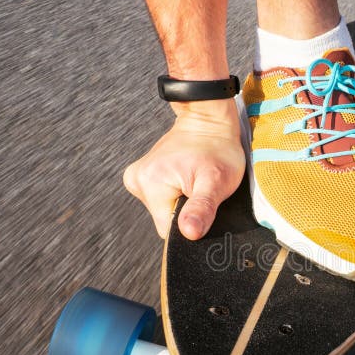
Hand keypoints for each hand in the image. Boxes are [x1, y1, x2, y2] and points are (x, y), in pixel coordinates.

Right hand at [124, 100, 245, 239]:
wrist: (209, 122)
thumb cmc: (218, 148)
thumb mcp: (217, 181)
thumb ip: (202, 208)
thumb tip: (189, 233)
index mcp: (150, 185)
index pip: (168, 230)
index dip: (189, 222)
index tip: (202, 204)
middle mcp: (137, 181)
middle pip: (166, 219)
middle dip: (187, 211)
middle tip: (201, 189)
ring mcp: (137, 177)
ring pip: (165, 209)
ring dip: (182, 202)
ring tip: (195, 181)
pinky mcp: (144, 176)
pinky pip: (162, 198)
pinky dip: (177, 194)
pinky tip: (187, 179)